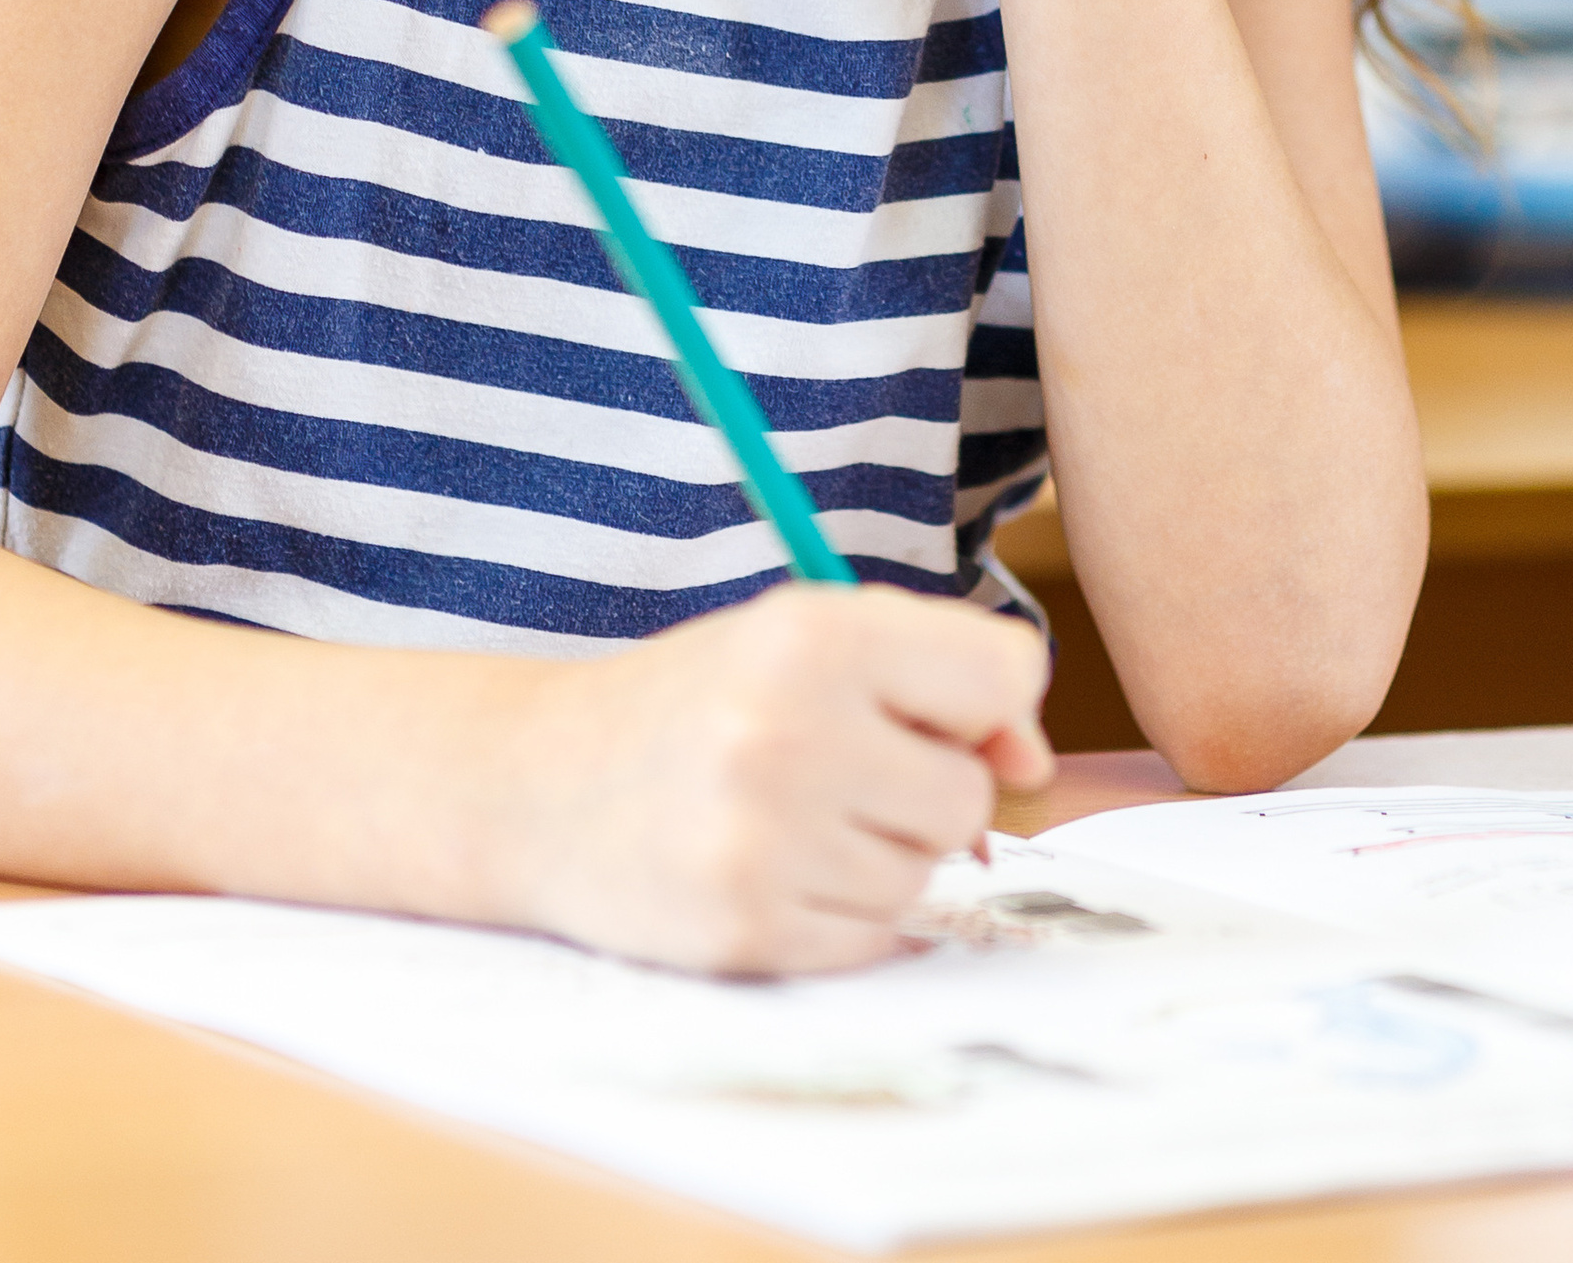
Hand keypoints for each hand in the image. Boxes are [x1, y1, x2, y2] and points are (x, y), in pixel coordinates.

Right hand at [501, 583, 1051, 973]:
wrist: (539, 784)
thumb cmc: (701, 700)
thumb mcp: (810, 640)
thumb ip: (942, 673)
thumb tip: (1032, 766)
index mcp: (810, 636)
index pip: (1001, 674)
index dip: (986, 699)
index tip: (936, 705)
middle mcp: (786, 733)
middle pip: (968, 796)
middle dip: (921, 784)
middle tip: (833, 760)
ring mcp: (763, 843)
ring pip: (926, 873)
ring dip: (879, 851)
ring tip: (791, 812)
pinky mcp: (747, 933)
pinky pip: (876, 936)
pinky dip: (842, 909)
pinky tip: (772, 866)